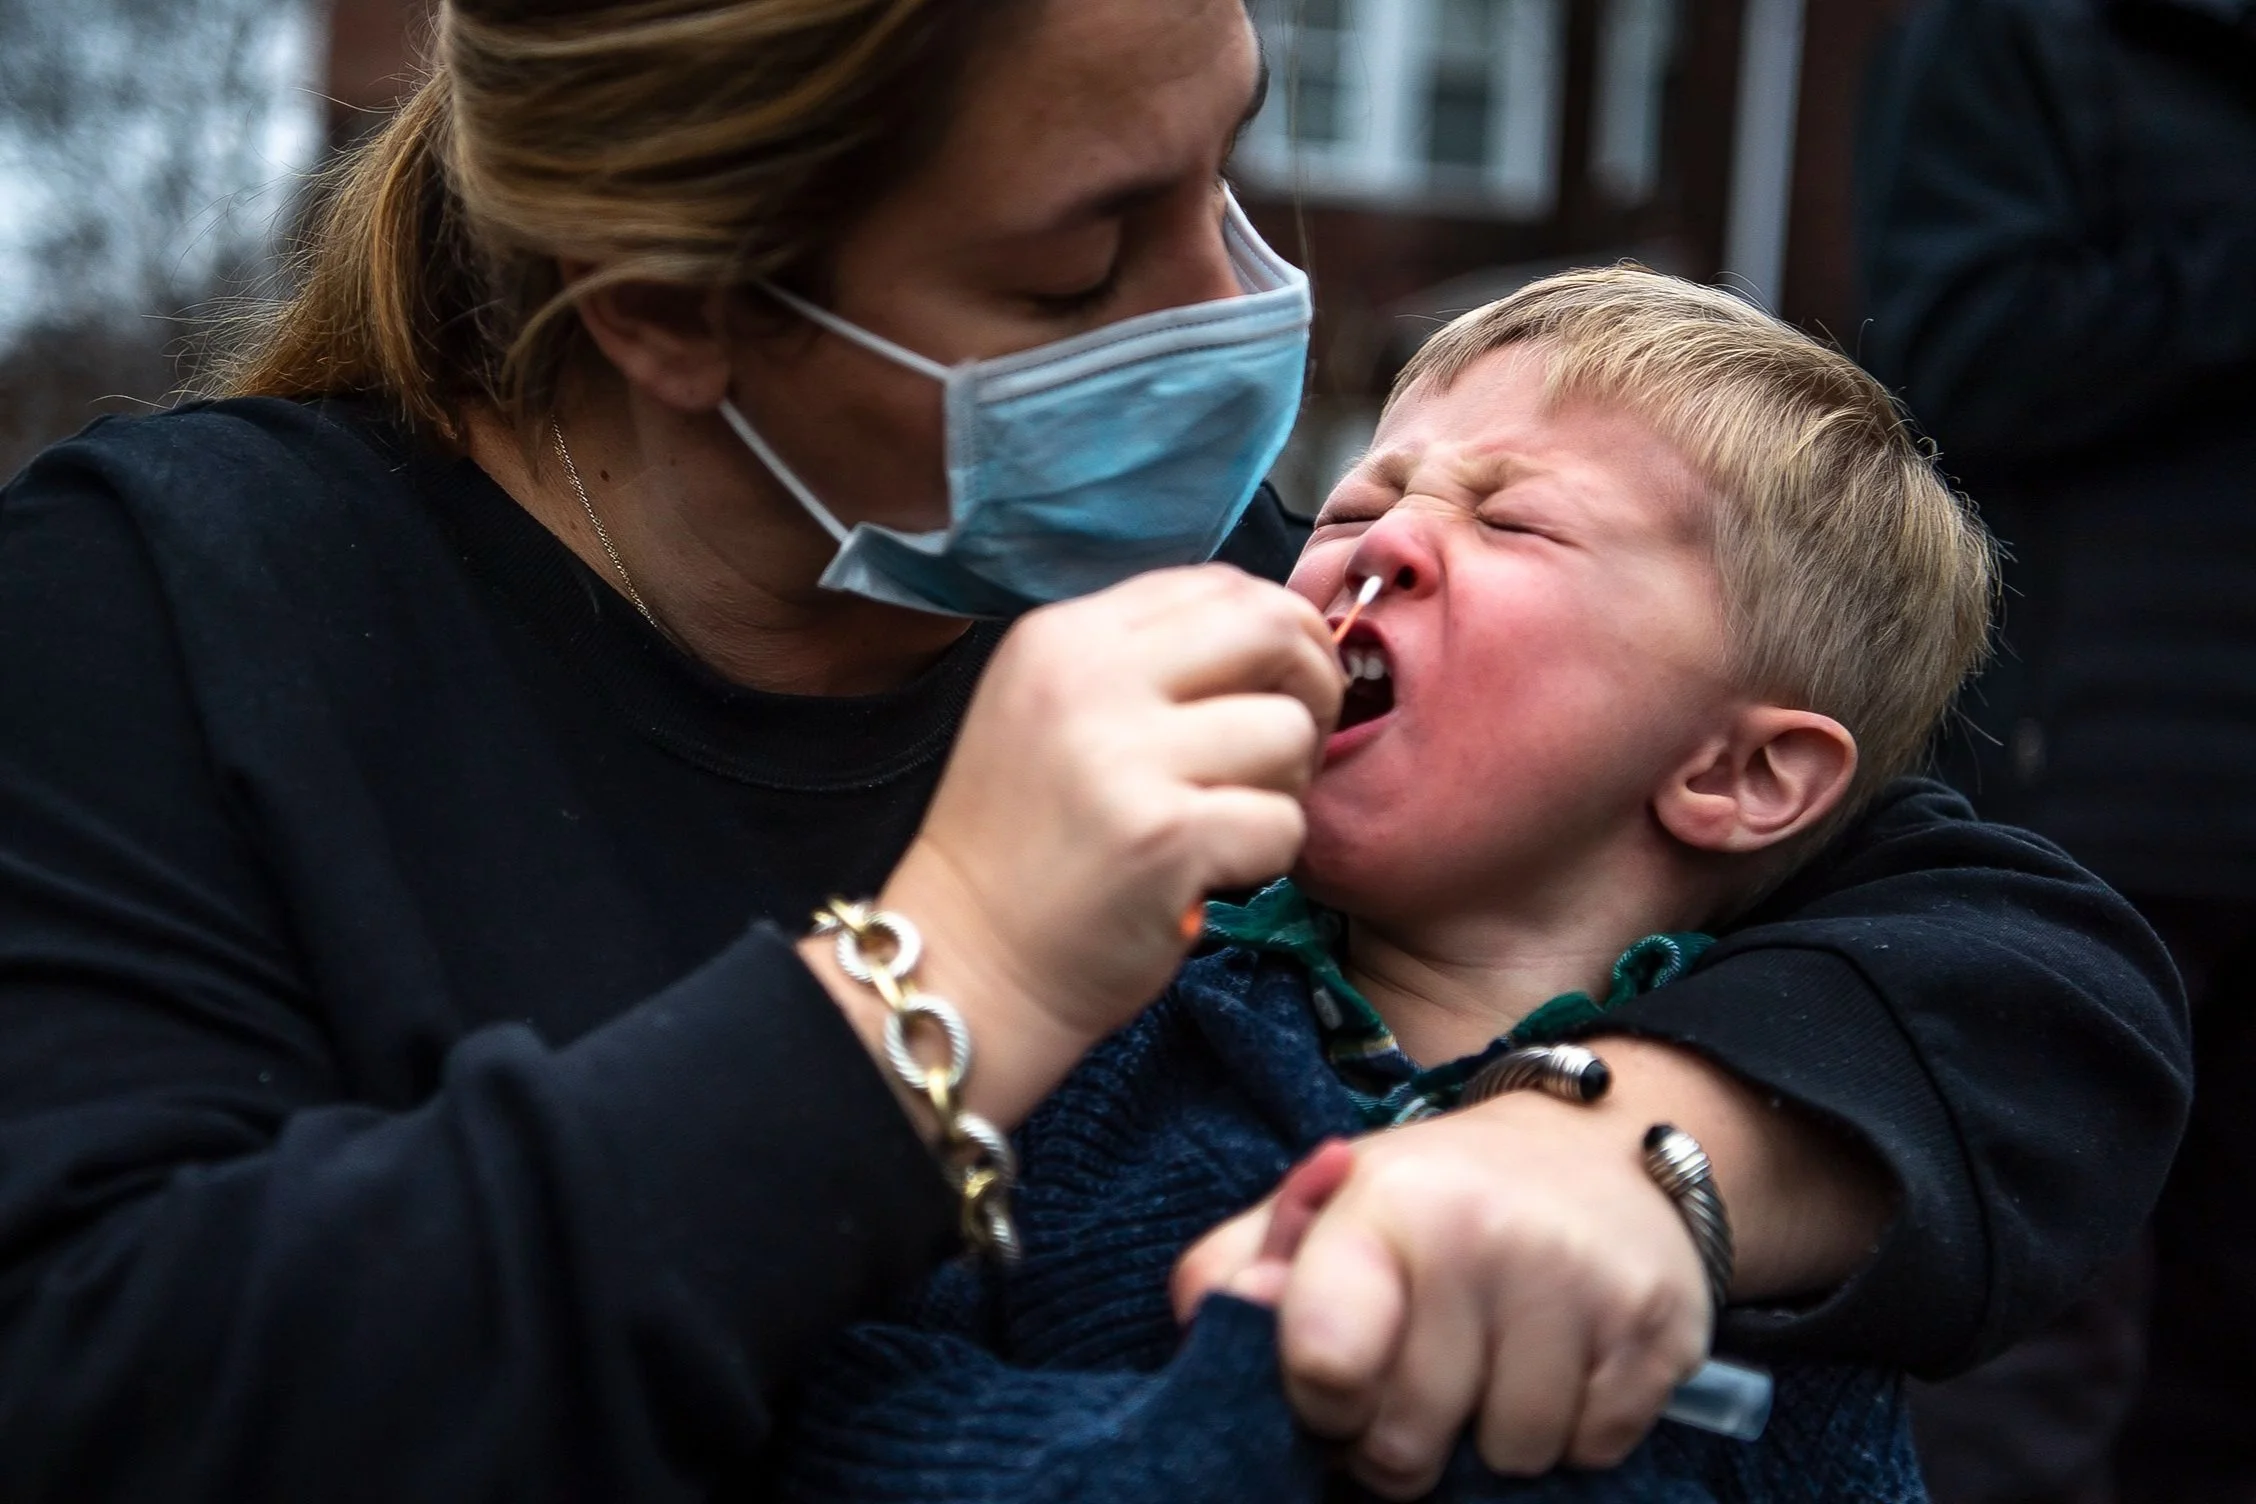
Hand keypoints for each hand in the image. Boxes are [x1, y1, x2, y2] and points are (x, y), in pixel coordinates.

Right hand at [812, 565, 1341, 1129]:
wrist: (966, 963)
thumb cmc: (1026, 846)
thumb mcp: (1055, 712)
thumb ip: (1147, 662)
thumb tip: (1279, 634)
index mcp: (1063, 637)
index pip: (1218, 584)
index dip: (1278, 630)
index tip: (1278, 689)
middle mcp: (1087, 679)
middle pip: (1269, 629)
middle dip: (1312, 686)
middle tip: (1292, 748)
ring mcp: (1123, 757)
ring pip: (1288, 731)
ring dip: (1288, 784)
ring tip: (1229, 820)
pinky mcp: (1163, 838)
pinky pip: (1284, 821)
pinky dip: (1269, 855)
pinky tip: (1213, 872)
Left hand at [1173, 1084, 1713, 1496]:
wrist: (1600, 1147)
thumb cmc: (1439, 1196)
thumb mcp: (1327, 1205)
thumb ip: (1239, 1265)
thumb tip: (1208, 1325)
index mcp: (1387, 1204)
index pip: (1321, 1363)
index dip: (1319, 1402)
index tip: (1337, 1379)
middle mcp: (1486, 1236)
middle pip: (1409, 1444)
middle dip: (1403, 1436)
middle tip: (1424, 1373)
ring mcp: (1583, 1284)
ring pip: (1507, 1459)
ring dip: (1494, 1436)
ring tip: (1498, 1357)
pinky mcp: (1663, 1328)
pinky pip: (1592, 1454)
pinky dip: (1571, 1431)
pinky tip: (1563, 1360)